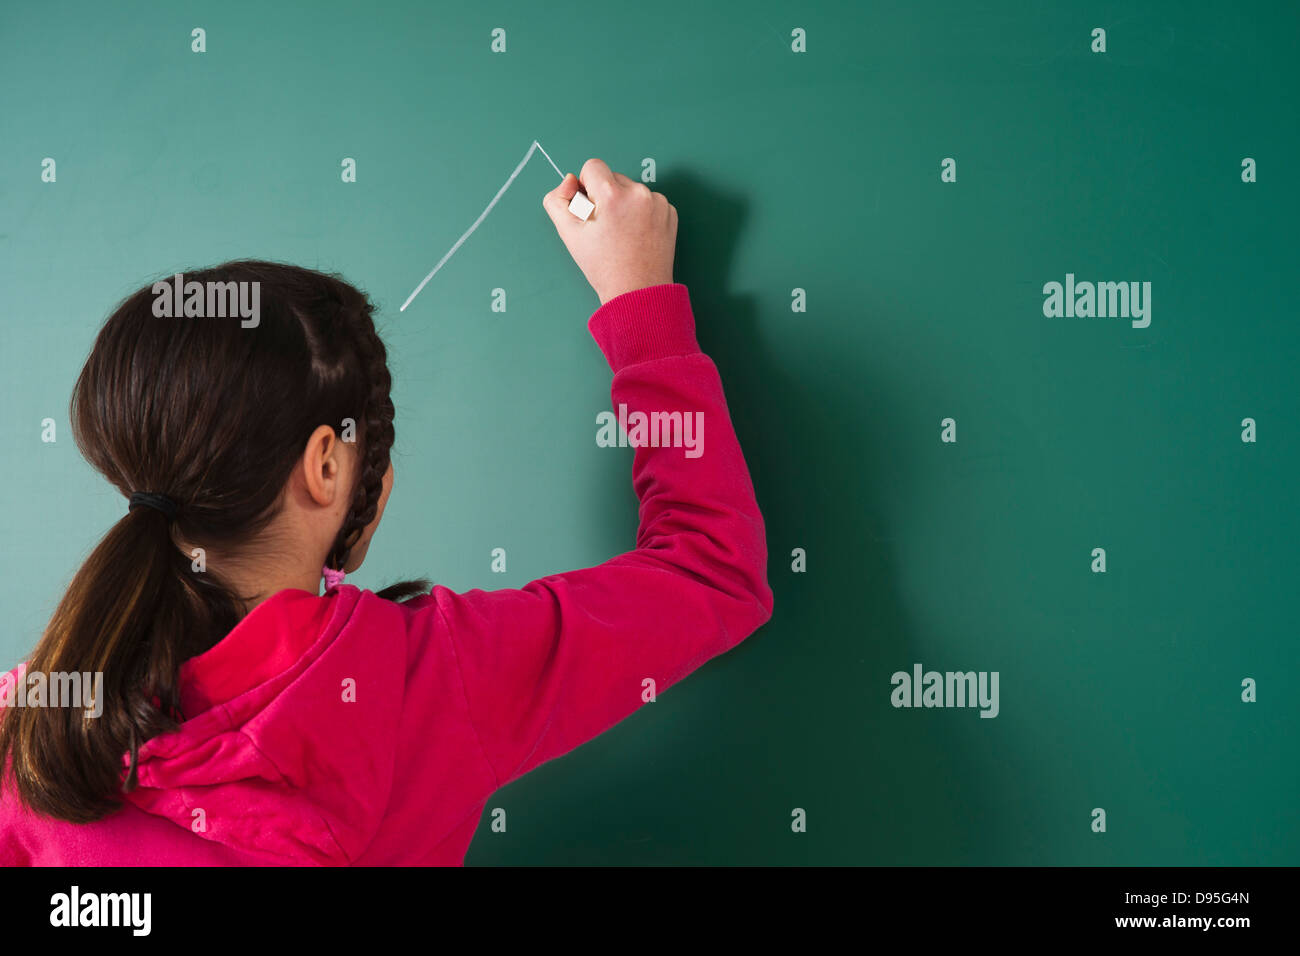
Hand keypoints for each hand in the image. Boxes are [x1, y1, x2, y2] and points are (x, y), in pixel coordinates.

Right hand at [542, 159, 677, 304]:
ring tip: (622, 235)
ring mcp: (658, 202)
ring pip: (631, 190)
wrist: (637, 292)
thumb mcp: (568, 233)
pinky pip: (648, 201)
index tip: (591, 210)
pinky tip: (636, 235)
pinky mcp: (670, 212)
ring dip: (624, 204)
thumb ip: (558, 200)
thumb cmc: (603, 266)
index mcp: (612, 194)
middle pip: (613, 178)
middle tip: (606, 229)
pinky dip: (641, 213)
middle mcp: (638, 192)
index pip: (593, 166)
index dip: (587, 187)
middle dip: (606, 197)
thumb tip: (570, 181)